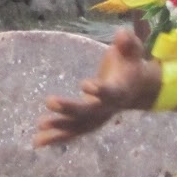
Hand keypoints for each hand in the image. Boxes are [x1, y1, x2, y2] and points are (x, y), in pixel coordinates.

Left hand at [35, 29, 159, 146]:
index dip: (100, 90)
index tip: (85, 84)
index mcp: (120, 90)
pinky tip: (37, 143)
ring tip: (39, 126)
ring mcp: (98, 117)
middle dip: (70, 108)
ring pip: (79, 126)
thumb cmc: (131, 64)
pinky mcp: (89, 122)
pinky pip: (73, 132)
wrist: (140, 88)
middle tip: (49, 101)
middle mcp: (109, 108)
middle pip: (89, 112)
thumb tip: (122, 33)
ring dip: (59, 128)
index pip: (110, 92)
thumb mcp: (132, 51)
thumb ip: (128, 43)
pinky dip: (56, 138)